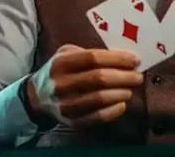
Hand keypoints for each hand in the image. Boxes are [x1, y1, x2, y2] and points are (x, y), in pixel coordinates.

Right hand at [27, 44, 143, 126]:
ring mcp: (65, 104)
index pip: (93, 58)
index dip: (117, 58)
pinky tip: (122, 104)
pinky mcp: (71, 121)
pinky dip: (113, 111)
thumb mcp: (66, 53)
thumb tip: (120, 57)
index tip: (135, 60)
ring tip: (130, 89)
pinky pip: (97, 117)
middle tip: (138, 76)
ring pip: (99, 98)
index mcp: (61, 63)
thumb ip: (89, 52)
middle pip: (99, 78)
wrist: (37, 96)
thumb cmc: (59, 70)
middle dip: (123, 76)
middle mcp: (61, 84)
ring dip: (121, 93)